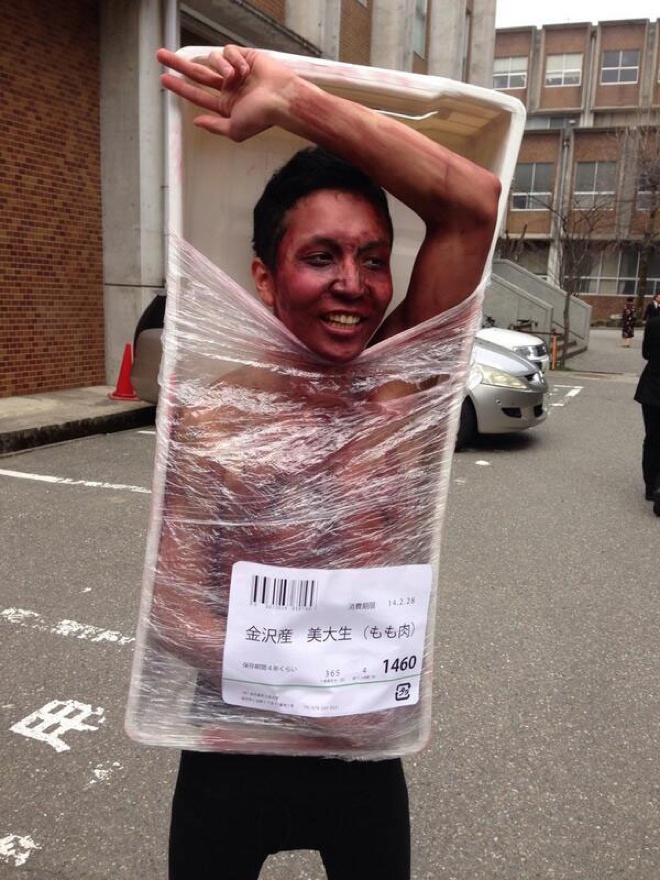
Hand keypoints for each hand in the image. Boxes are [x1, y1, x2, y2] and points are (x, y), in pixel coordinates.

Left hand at [156, 45, 295, 141]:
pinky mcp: (244, 56)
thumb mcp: (234, 130)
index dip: (180, 88)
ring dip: (221, 67)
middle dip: (178, 65)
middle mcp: (229, 88)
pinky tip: (246, 70)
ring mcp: (236, 71)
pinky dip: (235, 60)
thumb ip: (214, 126)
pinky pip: (229, 51)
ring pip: (214, 60)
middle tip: (160, 55)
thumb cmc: (262, 117)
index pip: (198, 95)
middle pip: (197, 73)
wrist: (281, 98)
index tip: (164, 79)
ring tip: (236, 77)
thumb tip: (197, 122)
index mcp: (226, 105)